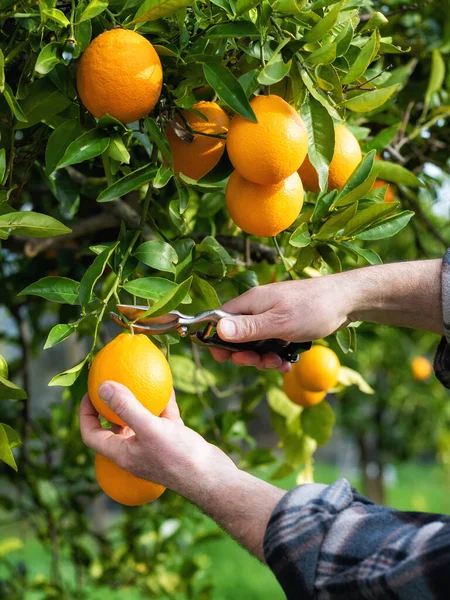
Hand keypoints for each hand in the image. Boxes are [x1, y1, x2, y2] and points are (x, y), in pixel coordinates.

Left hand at [79, 381, 286, 560]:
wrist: (212, 477)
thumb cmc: (178, 457)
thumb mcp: (150, 429)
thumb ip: (126, 407)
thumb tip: (102, 386)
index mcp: (122, 453)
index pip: (92, 434)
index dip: (85, 414)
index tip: (90, 392)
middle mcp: (134, 450)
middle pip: (114, 425)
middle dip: (110, 404)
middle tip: (111, 382)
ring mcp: (154, 446)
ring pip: (140, 419)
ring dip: (138, 400)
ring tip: (136, 378)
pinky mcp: (173, 441)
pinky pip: (163, 418)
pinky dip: (163, 403)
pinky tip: (166, 384)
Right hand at [211, 274, 352, 370]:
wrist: (346, 301)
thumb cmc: (312, 308)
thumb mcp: (278, 322)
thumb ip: (248, 328)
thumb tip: (218, 330)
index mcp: (251, 302)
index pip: (220, 320)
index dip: (217, 340)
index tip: (223, 358)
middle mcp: (258, 308)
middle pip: (238, 336)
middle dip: (247, 354)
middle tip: (260, 362)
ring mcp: (272, 317)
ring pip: (256, 344)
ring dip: (265, 358)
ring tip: (280, 363)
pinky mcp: (285, 325)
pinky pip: (272, 344)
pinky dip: (277, 356)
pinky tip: (288, 363)